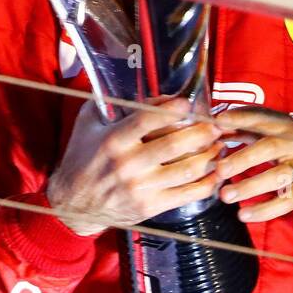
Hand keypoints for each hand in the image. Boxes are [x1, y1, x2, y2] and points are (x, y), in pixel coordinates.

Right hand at [46, 97, 226, 236]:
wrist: (72, 205)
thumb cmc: (82, 158)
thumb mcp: (88, 124)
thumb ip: (111, 102)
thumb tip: (140, 85)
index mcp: (113, 141)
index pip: (146, 120)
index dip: (171, 109)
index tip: (188, 102)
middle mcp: (127, 165)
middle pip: (175, 145)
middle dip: (202, 132)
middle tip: (217, 124)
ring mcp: (140, 189)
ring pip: (186, 170)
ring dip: (210, 156)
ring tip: (220, 145)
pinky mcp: (150, 207)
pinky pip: (187, 195)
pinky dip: (207, 183)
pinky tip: (216, 173)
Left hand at [214, 108, 292, 221]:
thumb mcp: (282, 136)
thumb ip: (251, 132)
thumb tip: (219, 129)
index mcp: (288, 129)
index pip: (263, 120)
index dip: (241, 119)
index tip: (219, 120)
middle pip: (269, 149)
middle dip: (243, 159)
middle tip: (221, 169)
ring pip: (276, 177)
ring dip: (249, 187)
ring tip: (226, 195)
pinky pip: (283, 203)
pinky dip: (262, 210)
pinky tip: (244, 214)